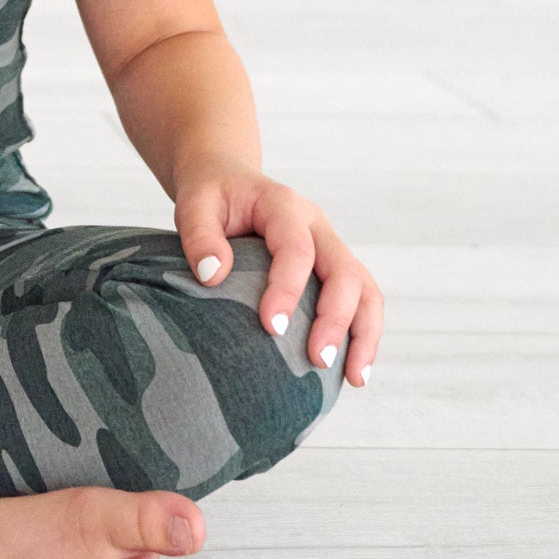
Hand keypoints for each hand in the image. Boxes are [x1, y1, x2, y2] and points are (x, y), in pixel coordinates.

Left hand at [172, 155, 383, 386]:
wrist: (227, 179)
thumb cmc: (211, 196)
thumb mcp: (193, 204)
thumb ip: (199, 235)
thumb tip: (212, 276)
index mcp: (283, 205)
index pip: (297, 249)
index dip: (287, 288)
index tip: (271, 327)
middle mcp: (316, 224)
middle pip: (343, 271)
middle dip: (334, 318)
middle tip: (316, 360)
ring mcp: (329, 245)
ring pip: (364, 287)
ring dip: (363, 333)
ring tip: (354, 378)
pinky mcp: (332, 266)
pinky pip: (361, 298)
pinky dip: (362, 332)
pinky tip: (352, 369)